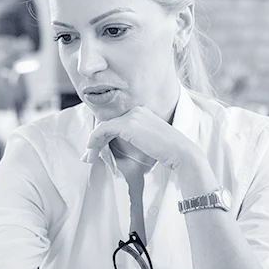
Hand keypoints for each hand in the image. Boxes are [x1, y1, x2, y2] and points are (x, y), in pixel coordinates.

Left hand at [82, 106, 207, 176]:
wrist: (181, 153)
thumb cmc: (168, 152)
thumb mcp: (150, 142)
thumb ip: (135, 139)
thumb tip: (119, 146)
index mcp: (142, 113)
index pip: (117, 123)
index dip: (103, 136)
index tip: (95, 151)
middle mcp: (136, 110)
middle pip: (108, 124)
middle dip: (95, 140)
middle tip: (88, 156)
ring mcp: (132, 116)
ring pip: (104, 127)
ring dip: (93, 143)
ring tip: (88, 158)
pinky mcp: (128, 125)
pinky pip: (104, 129)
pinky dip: (94, 139)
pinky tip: (90, 149)